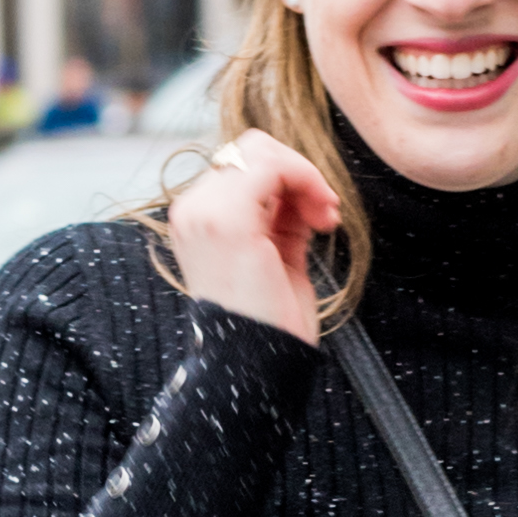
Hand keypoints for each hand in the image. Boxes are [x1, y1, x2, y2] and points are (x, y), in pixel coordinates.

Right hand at [164, 131, 339, 345]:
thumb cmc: (270, 323)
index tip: (320, 215)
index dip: (288, 179)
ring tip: (325, 217)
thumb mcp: (277, 255)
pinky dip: (307, 179)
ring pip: (261, 150)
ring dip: (305, 176)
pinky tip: (322, 217)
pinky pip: (272, 165)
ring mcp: (203, 213)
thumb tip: (300, 184)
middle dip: (298, 173)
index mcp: (199, 220)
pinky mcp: (225, 220)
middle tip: (325, 214)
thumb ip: (280, 215)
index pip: (242, 166)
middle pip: (251, 150)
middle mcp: (192, 211)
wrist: (257, 367)